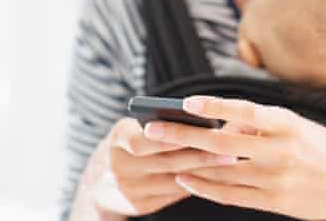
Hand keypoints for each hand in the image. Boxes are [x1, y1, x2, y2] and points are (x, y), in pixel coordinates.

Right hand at [87, 116, 242, 216]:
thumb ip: (152, 125)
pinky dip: (195, 183)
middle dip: (200, 154)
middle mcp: (119, 168)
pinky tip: (216, 175)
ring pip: (175, 179)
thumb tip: (194, 118)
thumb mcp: (127, 130)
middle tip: (229, 147)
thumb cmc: (122, 146)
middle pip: (167, 162)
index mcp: (115, 142)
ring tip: (229, 160)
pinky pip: (174, 194)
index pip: (143, 141)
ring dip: (204, 170)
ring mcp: (130, 190)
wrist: (96, 184)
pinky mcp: (141, 206)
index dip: (172, 138)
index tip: (203, 131)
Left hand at [141, 96, 325, 220]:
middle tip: (153, 129)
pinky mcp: (274, 202)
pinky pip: (230, 195)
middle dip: (183, 135)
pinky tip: (186, 179)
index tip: (186, 101)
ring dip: (188, 162)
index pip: (244, 110)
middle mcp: (280, 151)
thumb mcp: (298, 126)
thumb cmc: (323, 150)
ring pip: (220, 171)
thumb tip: (223, 124)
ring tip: (162, 153)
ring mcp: (275, 179)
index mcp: (287, 124)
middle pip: (221, 142)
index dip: (214, 106)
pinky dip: (205, 187)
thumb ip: (261, 124)